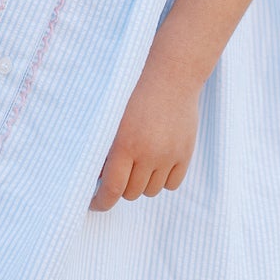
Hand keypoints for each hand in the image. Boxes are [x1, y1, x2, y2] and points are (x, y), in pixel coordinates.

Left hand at [90, 63, 199, 211]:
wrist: (171, 76)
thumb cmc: (135, 93)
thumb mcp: (112, 118)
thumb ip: (104, 149)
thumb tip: (97, 179)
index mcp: (125, 144)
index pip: (112, 190)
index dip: (101, 202)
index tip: (94, 203)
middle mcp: (148, 154)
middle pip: (131, 193)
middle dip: (121, 186)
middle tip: (119, 170)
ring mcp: (169, 156)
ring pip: (151, 191)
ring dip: (141, 183)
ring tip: (139, 161)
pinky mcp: (185, 154)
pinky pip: (172, 184)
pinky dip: (162, 179)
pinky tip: (156, 162)